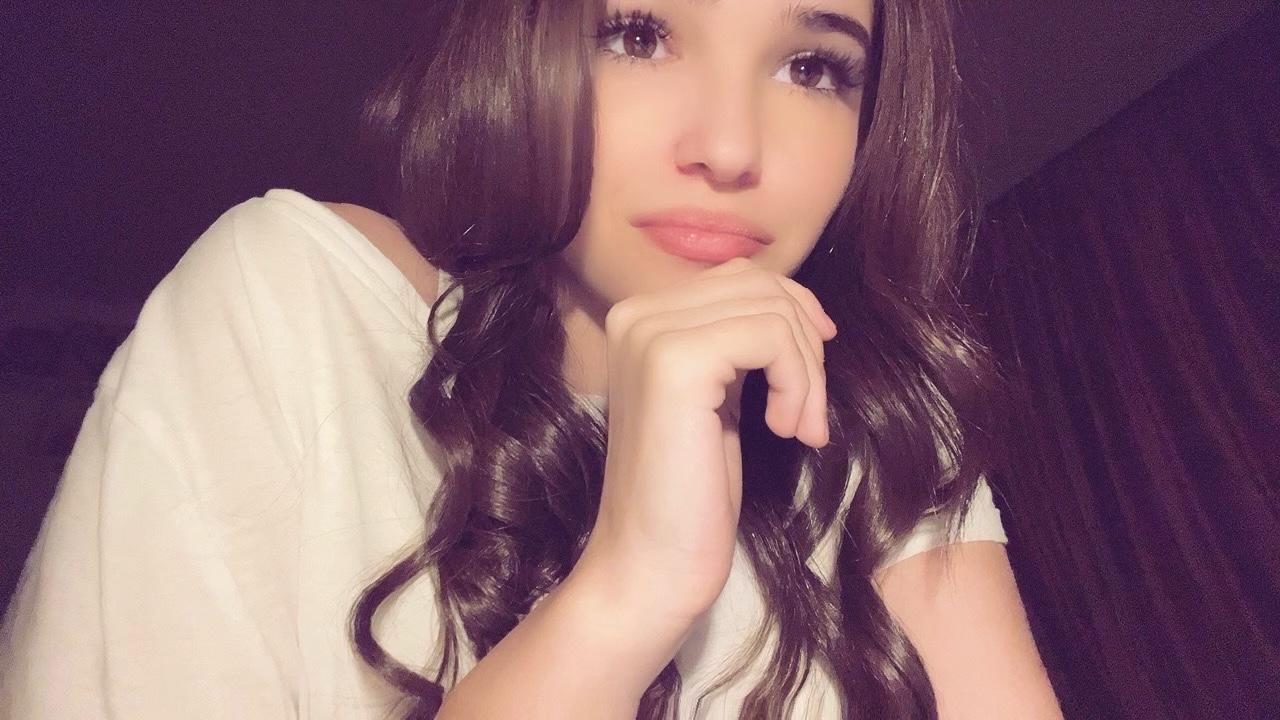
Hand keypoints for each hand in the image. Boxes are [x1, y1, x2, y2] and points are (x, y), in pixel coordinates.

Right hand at [576, 257, 837, 623]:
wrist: (651, 563)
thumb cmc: (690, 492)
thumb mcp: (718, 396)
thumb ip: (734, 342)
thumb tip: (796, 303)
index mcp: (641, 318)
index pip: (743, 278)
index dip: (795, 317)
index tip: (811, 378)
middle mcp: (637, 314)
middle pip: (763, 288)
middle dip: (807, 348)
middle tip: (809, 415)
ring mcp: (650, 334)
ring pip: (774, 310)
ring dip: (808, 374)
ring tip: (800, 428)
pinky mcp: (675, 361)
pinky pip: (772, 336)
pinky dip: (799, 382)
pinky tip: (786, 430)